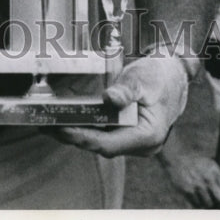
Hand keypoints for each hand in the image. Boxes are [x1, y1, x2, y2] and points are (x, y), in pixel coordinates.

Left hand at [48, 53, 188, 156]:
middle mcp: (141, 145)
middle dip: (73, 136)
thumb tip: (109, 99)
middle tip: (45, 125)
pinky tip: (69, 117)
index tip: (60, 128)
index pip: (108, 144)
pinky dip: (87, 126)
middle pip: (101, 145)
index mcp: (147, 136)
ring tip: (50, 122)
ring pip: (101, 141)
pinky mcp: (129, 134)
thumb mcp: (142, 78)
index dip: (82, 137)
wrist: (174, 74)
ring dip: (77, 132)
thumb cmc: (159, 75)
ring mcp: (135, 142)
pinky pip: (104, 134)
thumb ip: (125, 90)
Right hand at [160, 151, 219, 207]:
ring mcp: (197, 185)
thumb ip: (219, 180)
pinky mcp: (188, 191)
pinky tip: (195, 198)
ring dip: (207, 205)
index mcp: (214, 170)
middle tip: (217, 206)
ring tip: (203, 199)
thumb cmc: (196, 164)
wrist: (176, 159)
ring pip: (209, 205)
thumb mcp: (209, 165)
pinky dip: (197, 205)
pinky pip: (197, 205)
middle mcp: (207, 178)